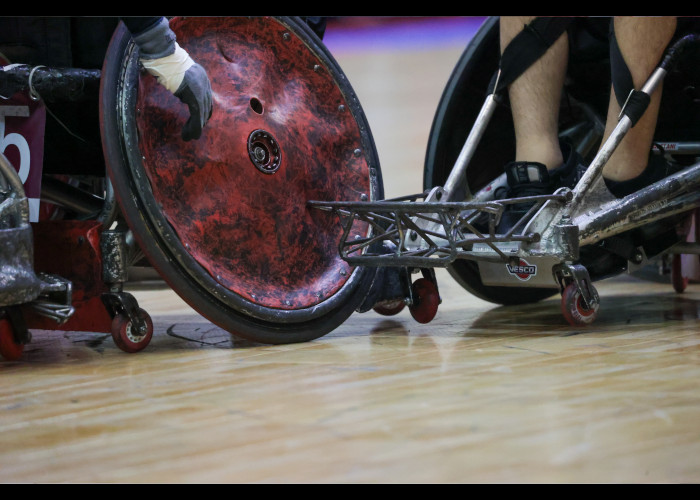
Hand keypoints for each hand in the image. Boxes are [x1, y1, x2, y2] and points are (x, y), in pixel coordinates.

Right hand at [131, 18, 212, 140]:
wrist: (163, 54)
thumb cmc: (164, 61)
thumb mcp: (178, 74)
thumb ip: (183, 84)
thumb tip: (182, 96)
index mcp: (202, 77)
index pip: (206, 98)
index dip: (203, 112)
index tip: (198, 121)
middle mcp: (205, 83)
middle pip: (207, 108)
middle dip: (200, 122)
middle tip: (193, 133)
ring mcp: (200, 89)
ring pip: (202, 115)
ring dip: (196, 128)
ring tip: (189, 137)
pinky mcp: (194, 96)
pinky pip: (197, 116)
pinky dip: (194, 127)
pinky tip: (189, 134)